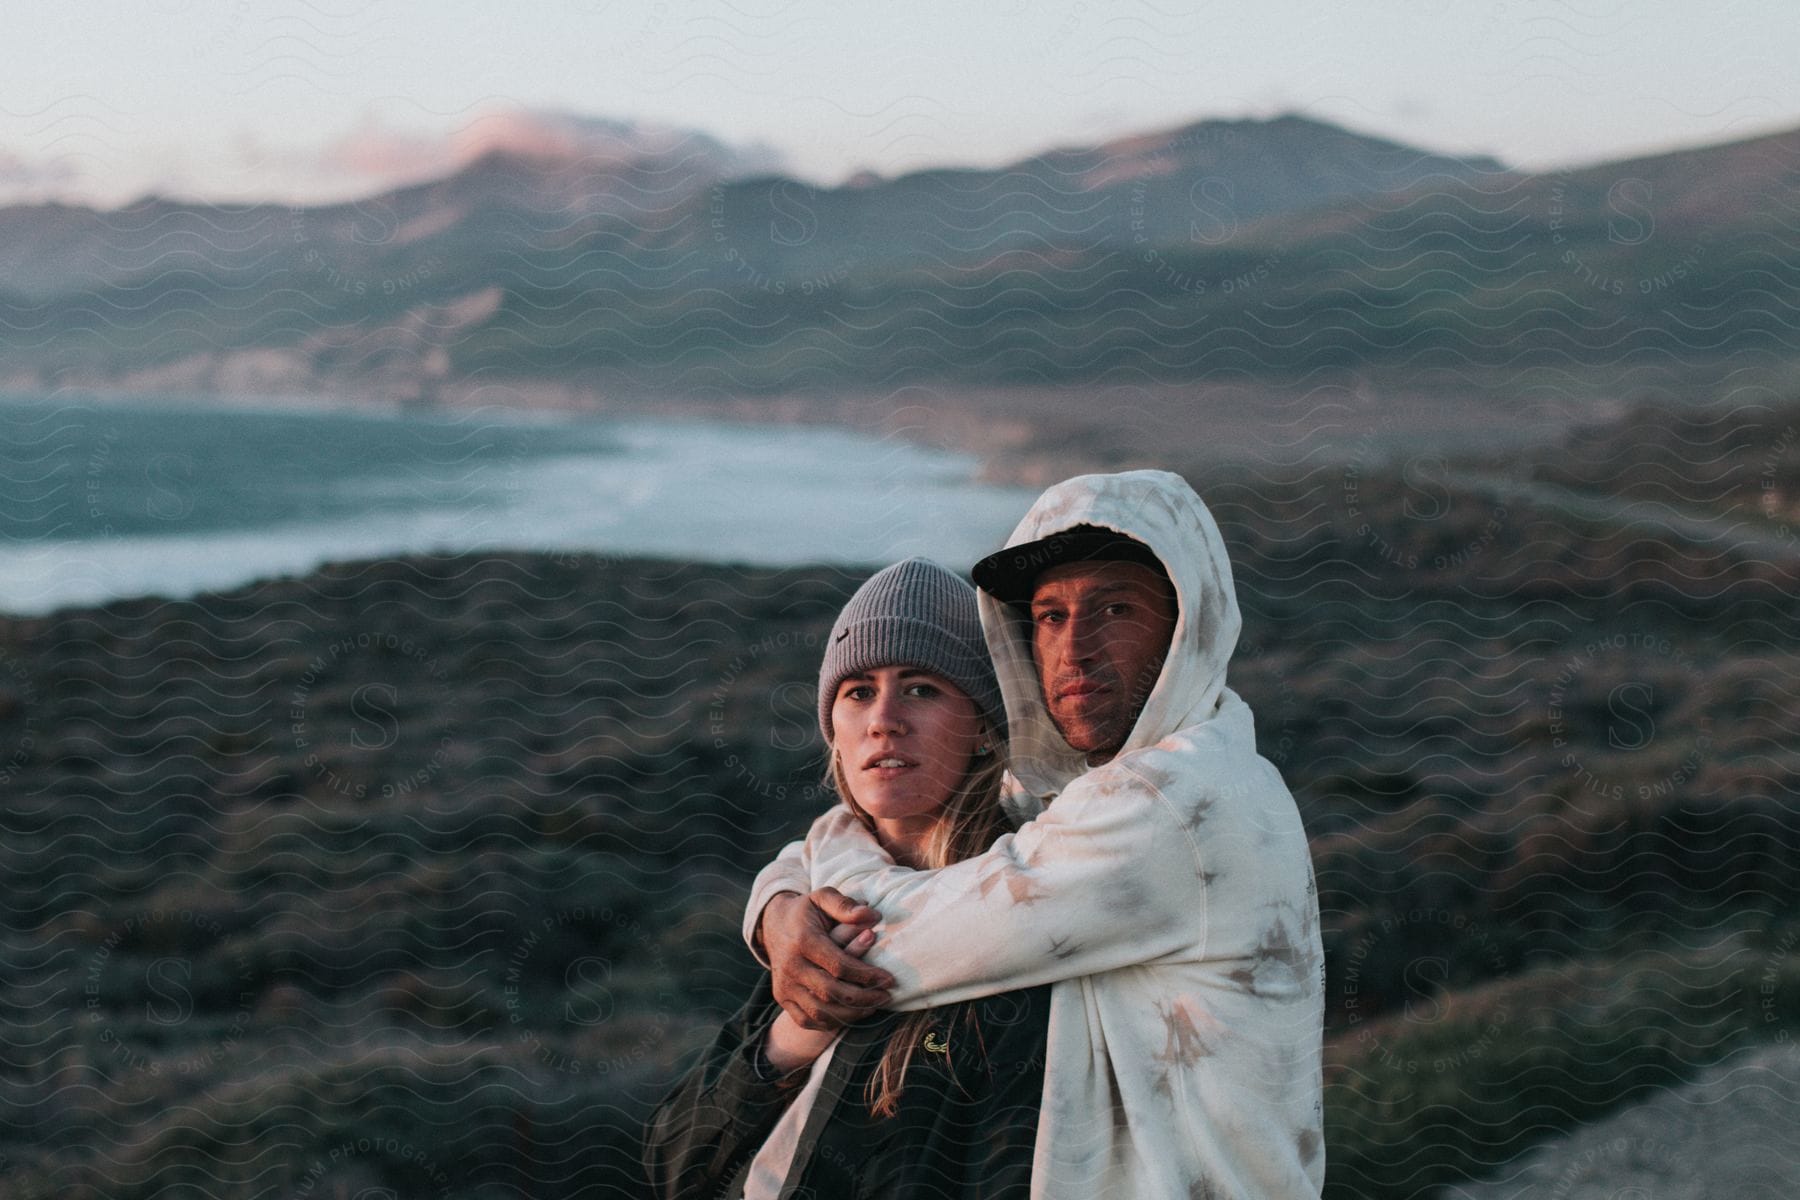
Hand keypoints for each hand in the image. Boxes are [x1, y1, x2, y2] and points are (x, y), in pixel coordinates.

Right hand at [759, 888, 894, 1030]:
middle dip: (863, 998)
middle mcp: (790, 966)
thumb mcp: (823, 897)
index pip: (839, 965)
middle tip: (886, 996)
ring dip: (851, 1014)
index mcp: (803, 941)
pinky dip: (831, 1023)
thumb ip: (845, 905)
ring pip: (820, 1011)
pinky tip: (851, 1014)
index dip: (867, 975)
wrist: (773, 924)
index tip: (889, 979)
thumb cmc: (807, 911)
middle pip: (831, 992)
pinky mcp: (781, 998)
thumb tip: (872, 914)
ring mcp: (784, 985)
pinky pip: (807, 1020)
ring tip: (873, 1006)